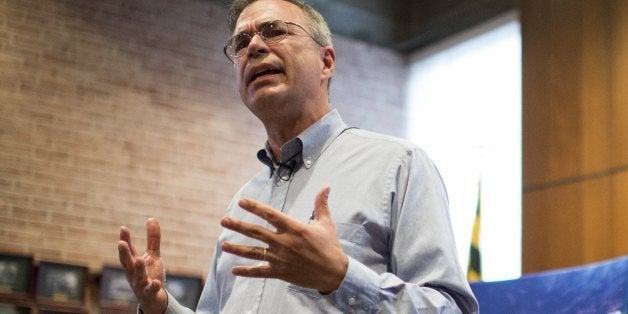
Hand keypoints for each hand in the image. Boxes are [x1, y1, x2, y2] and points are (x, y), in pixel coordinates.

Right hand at [118, 218, 167, 313]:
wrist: (153, 299)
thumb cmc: (149, 275)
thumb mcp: (152, 255)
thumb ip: (152, 239)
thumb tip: (151, 218)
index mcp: (133, 263)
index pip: (128, 250)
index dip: (125, 239)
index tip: (123, 228)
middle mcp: (133, 273)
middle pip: (127, 263)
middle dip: (124, 253)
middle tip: (121, 243)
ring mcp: (140, 284)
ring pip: (137, 276)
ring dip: (138, 268)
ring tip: (139, 259)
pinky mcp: (149, 294)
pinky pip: (150, 290)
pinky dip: (152, 286)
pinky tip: (156, 282)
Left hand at [220, 186, 347, 292]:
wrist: (334, 272)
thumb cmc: (330, 246)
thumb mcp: (326, 223)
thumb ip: (321, 204)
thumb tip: (326, 186)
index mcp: (293, 228)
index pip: (270, 214)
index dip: (255, 207)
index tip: (242, 201)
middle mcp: (283, 242)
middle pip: (256, 232)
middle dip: (238, 225)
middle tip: (224, 220)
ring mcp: (280, 258)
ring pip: (254, 252)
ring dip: (237, 248)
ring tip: (223, 245)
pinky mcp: (280, 272)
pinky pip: (259, 272)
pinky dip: (246, 271)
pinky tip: (234, 270)